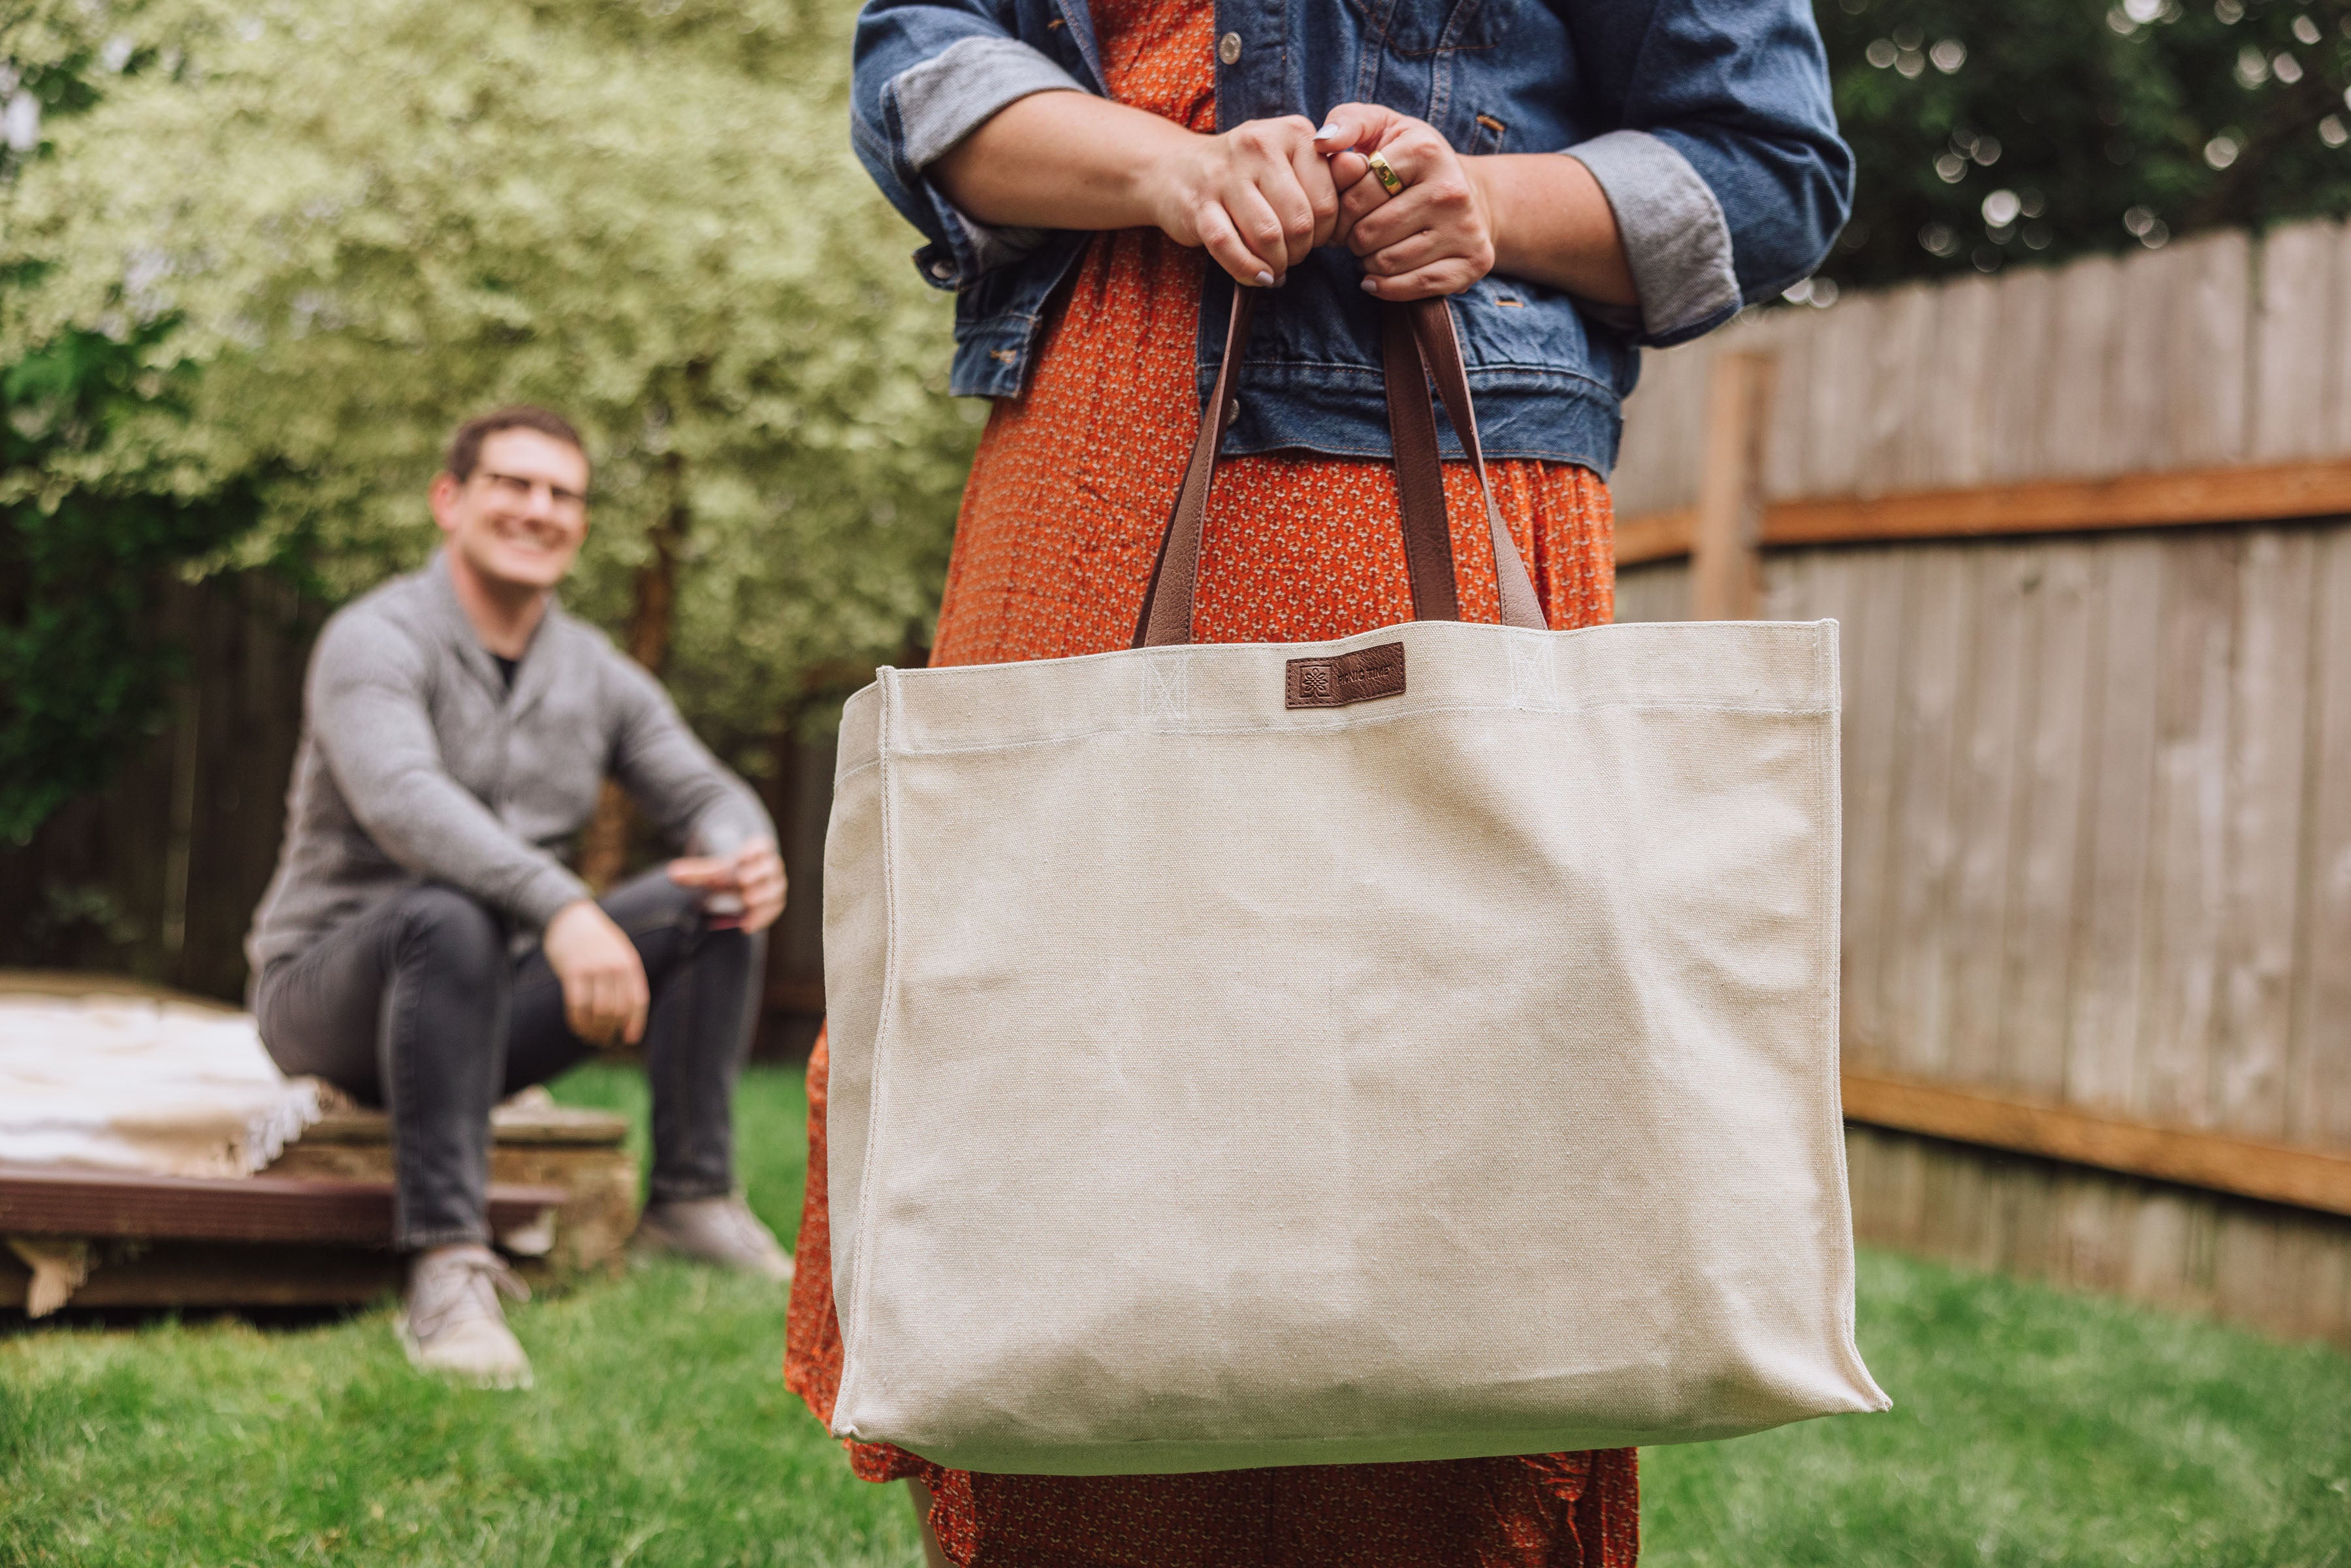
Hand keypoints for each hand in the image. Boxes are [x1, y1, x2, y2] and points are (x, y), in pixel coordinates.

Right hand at [543, 900, 649, 1047]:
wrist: (570, 918)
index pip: (637, 1001)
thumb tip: (628, 1018)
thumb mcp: (619, 954)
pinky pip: (577, 1005)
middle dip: (611, 1031)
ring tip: (591, 1037)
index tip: (629, 1039)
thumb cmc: (596, 942)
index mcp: (630, 964)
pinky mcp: (572, 972)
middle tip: (604, 1040)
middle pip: (617, 1010)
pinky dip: (578, 1023)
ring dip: (594, 1030)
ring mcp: (593, 968)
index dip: (636, 1024)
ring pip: (597, 1012)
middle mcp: (614, 966)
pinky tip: (578, 1029)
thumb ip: (625, 980)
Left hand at [667, 836, 786, 933]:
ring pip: (775, 890)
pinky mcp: (775, 903)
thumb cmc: (729, 872)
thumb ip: (697, 871)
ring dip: (762, 896)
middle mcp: (770, 867)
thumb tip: (673, 874)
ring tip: (747, 901)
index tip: (741, 857)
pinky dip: (761, 918)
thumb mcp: (714, 869)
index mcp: (758, 851)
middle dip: (757, 873)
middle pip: (771, 867)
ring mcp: (775, 885)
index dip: (754, 850)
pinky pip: (773, 910)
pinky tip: (745, 926)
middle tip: (743, 880)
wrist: (744, 884)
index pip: (762, 846)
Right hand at [1141, 115, 1340, 287]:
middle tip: (1293, 257)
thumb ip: (1329, 169)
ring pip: (1268, 236)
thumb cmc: (1248, 173)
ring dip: (1276, 264)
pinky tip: (1257, 276)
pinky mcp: (1198, 204)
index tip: (1314, 238)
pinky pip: (1230, 248)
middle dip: (1301, 252)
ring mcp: (1225, 174)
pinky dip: (1248, 271)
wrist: (1178, 170)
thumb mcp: (1292, 161)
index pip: (1329, 199)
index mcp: (1292, 133)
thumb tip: (1361, 170)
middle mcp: (1259, 145)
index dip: (1328, 232)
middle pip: (1300, 221)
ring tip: (1275, 267)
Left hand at [1314, 107, 1495, 299]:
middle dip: (1351, 237)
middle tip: (1357, 231)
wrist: (1467, 191)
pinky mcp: (1473, 262)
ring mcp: (1465, 228)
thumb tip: (1321, 142)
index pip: (1355, 196)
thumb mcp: (1382, 127)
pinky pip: (1412, 287)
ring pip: (1386, 263)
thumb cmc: (1411, 160)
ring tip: (1373, 247)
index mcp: (1425, 150)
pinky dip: (1386, 287)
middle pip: (1368, 233)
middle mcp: (1450, 189)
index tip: (1345, 208)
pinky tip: (1378, 275)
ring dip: (1367, 262)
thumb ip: (1347, 122)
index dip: (1339, 210)